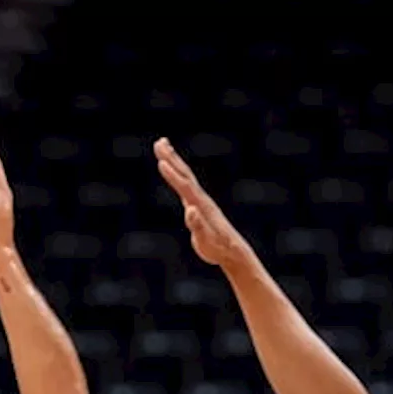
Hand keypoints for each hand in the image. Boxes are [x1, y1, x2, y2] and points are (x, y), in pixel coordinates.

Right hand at [154, 138, 253, 269]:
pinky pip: (186, 185)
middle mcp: (201, 199)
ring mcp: (201, 201)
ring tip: (164, 146)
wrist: (232, 252)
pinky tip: (175, 172)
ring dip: (174, 161)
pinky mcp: (199, 206)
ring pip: (186, 176)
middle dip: (172, 158)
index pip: (185, 186)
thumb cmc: (218, 248)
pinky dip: (178, 174)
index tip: (161, 161)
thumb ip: (198, 225)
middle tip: (160, 142)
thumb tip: (190, 210)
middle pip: (185, 174)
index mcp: (201, 205)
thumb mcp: (206, 240)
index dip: (172, 175)